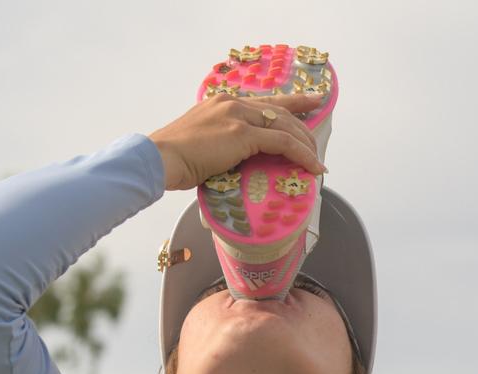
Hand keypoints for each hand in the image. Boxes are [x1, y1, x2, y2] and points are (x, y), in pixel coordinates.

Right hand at [148, 93, 326, 190]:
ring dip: (305, 145)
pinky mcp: (243, 134)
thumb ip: (217, 147)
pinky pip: (282, 143)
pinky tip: (312, 167)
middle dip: (303, 126)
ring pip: (285, 126)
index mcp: (222, 104)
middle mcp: (233, 104)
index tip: (310, 102)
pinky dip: (301, 155)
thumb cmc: (172, 161)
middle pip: (280, 111)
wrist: (159, 158)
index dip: (291, 102)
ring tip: (316, 162)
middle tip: (317, 143)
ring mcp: (238, 116)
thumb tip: (225, 164)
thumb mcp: (199, 147)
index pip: (264, 102)